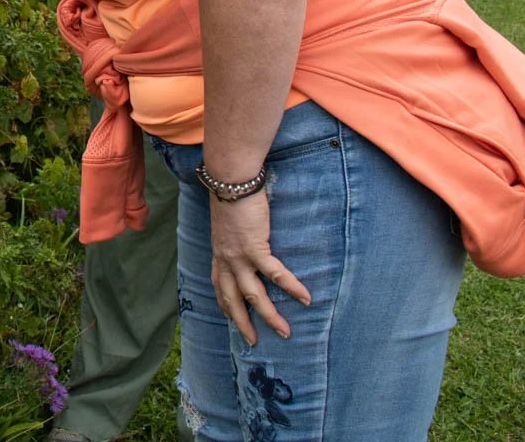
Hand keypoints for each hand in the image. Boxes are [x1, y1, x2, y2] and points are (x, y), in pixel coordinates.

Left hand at [209, 192, 311, 345]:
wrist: (231, 181)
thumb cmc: (231, 196)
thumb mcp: (227, 221)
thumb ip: (234, 235)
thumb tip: (247, 235)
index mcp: (219, 254)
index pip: (218, 286)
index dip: (225, 304)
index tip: (230, 318)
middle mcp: (226, 259)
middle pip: (232, 299)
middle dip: (243, 322)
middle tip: (253, 342)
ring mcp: (239, 256)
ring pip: (254, 295)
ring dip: (270, 316)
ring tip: (285, 331)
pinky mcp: (255, 248)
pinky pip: (275, 274)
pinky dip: (291, 287)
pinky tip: (306, 298)